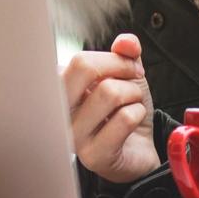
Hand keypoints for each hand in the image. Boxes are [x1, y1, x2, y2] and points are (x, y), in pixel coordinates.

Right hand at [61, 33, 158, 183]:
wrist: (138, 151)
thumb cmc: (123, 112)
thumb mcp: (126, 76)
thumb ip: (125, 53)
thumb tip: (127, 42)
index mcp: (61, 89)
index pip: (80, 60)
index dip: (112, 59)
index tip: (127, 67)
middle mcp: (59, 111)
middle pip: (84, 68)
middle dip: (121, 68)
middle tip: (134, 78)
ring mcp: (73, 135)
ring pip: (109, 92)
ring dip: (133, 94)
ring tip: (132, 105)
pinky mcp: (93, 155)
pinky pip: (124, 118)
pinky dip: (139, 114)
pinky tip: (133, 124)